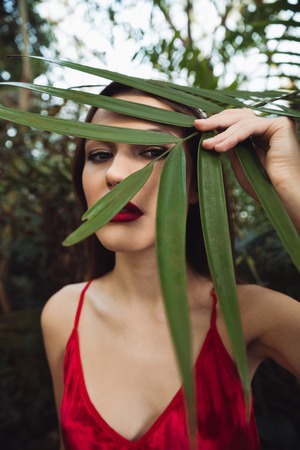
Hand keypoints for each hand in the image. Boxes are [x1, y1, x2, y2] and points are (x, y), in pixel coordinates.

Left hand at [194, 109, 299, 230]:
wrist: (282, 198)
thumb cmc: (262, 187)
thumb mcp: (239, 163)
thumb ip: (230, 146)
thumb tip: (213, 133)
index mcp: (262, 134)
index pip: (238, 121)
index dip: (218, 123)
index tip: (199, 129)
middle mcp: (270, 126)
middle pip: (240, 116)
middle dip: (217, 121)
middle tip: (197, 125)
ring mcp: (277, 124)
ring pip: (243, 122)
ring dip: (222, 134)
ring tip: (207, 145)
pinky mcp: (281, 126)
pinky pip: (250, 128)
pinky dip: (234, 137)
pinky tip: (220, 147)